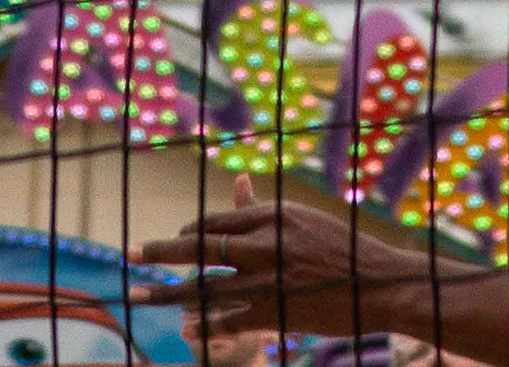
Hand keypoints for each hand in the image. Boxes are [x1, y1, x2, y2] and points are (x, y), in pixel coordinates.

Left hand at [136, 200, 433, 344]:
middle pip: (200, 246)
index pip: (216, 221)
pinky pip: (229, 317)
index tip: (174, 239)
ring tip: (137, 292)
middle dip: (161, 250)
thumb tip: (238, 183)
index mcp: (272, 215)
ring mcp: (268, 279)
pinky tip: (183, 326)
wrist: (378, 283)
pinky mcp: (275, 310)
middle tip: (130, 252)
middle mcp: (265, 243)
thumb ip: (264, 209)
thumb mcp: (302, 219)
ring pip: (205, 285)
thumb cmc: (342, 248)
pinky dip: (204, 322)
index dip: (190, 231)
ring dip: (167, 290)